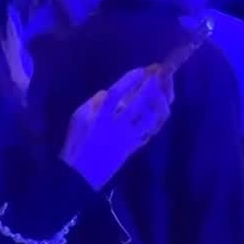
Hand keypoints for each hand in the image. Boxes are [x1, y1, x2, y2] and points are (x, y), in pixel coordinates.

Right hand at [60, 67, 172, 191]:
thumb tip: (107, 93)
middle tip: (160, 73)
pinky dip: (159, 119)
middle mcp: (117, 125)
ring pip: (151, 119)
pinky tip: (163, 108)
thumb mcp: (78, 118)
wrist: (83, 174)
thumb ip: (93, 103)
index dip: (131, 80)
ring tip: (166, 90)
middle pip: (139, 103)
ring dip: (161, 102)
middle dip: (151, 86)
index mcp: (100, 116)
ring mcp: (128, 137)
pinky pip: (151, 131)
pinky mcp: (135, 146)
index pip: (117, 94)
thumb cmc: (77, 143)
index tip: (142, 69)